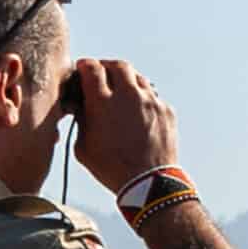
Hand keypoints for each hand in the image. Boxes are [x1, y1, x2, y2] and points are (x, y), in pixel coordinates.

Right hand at [62, 58, 180, 193]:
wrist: (148, 183)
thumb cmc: (111, 168)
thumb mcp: (83, 146)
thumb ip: (82, 119)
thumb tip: (82, 106)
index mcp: (102, 102)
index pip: (92, 68)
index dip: (85, 66)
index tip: (83, 69)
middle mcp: (128, 95)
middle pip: (118, 65)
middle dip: (107, 67)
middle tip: (103, 74)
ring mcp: (150, 101)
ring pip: (138, 77)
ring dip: (127, 80)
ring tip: (122, 92)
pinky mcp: (166, 110)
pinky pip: (153, 96)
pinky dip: (143, 98)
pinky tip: (138, 111)